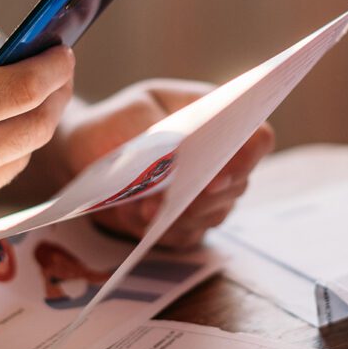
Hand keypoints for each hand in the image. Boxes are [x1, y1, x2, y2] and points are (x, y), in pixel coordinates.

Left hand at [56, 80, 274, 248]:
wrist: (90, 151)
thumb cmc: (118, 121)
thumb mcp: (133, 113)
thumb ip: (157, 135)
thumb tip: (174, 168)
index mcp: (220, 119)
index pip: (257, 139)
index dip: (246, 158)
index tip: (217, 174)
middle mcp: (223, 159)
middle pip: (237, 185)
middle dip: (200, 196)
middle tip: (167, 199)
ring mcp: (208, 195)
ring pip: (213, 214)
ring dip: (178, 215)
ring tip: (141, 209)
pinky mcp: (187, 223)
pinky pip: (187, 235)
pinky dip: (163, 230)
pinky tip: (138, 218)